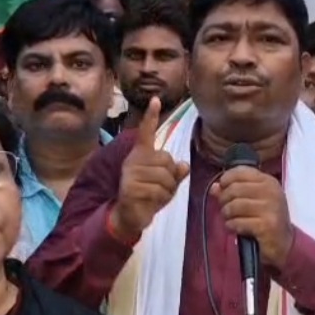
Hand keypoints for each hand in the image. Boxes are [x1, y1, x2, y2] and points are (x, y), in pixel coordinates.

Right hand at [110, 97, 189, 238]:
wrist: (130, 214)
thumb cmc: (148, 195)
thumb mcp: (165, 184)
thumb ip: (174, 173)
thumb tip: (184, 165)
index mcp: (141, 154)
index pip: (147, 132)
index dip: (151, 116)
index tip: (156, 99)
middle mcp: (134, 160)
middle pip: (168, 161)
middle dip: (171, 178)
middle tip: (160, 188)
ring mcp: (132, 173)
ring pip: (166, 178)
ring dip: (166, 191)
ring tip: (155, 195)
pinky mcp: (131, 187)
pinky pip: (159, 191)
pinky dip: (160, 199)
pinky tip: (150, 202)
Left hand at [213, 166, 293, 268]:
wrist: (283, 243)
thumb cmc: (265, 219)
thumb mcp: (252, 201)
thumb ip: (233, 191)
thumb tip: (214, 187)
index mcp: (268, 181)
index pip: (240, 171)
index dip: (226, 179)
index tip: (223, 189)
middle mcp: (271, 192)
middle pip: (234, 189)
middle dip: (224, 200)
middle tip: (226, 210)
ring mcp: (270, 208)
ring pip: (234, 206)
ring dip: (227, 215)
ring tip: (230, 220)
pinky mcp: (266, 225)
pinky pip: (238, 222)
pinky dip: (232, 226)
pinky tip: (236, 229)